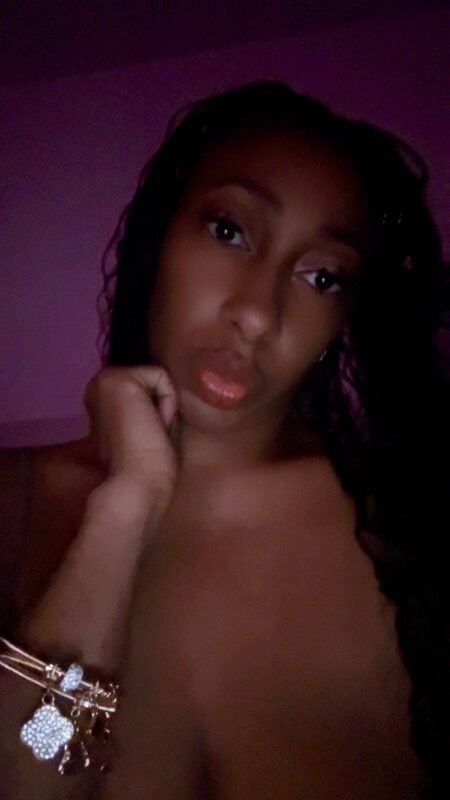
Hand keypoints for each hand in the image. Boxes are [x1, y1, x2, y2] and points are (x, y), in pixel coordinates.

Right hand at [83, 365, 178, 509]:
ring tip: (150, 430)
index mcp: (101, 398)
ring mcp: (103, 379)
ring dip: (164, 406)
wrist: (137, 484)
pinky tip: (152, 424)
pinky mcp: (117, 378)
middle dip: (161, 406)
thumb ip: (148, 403)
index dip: (158, 410)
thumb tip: (165, 384)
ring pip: (157, 377)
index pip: (146, 385)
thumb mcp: (146, 425)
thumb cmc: (146, 464)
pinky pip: (161, 376)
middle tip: (149, 434)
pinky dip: (167, 402)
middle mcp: (97, 384)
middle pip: (152, 379)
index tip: (146, 436)